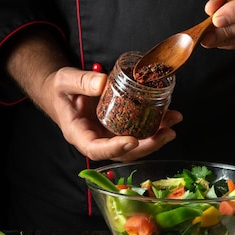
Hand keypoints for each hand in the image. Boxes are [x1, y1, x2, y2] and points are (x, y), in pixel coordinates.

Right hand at [44, 67, 182, 161]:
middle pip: (123, 152)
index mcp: (79, 135)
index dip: (115, 148)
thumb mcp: (65, 81)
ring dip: (157, 136)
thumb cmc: (61, 90)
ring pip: (136, 145)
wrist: (64, 93)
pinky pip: (139, 131)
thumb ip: (81, 81)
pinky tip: (170, 115)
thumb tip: (103, 82)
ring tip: (174, 121)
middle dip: (147, 146)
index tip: (132, 141)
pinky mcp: (121, 128)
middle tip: (166, 133)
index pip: (96, 150)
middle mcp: (98, 141)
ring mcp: (110, 136)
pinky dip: (156, 125)